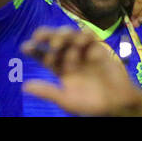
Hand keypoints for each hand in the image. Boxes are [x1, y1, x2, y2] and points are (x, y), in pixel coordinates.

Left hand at [21, 27, 141, 116]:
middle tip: (38, 36)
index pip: (44, 56)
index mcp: (60, 69)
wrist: (116, 104)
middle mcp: (70, 58)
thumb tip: (24, 86)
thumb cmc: (91, 104)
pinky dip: (83, 36)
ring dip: (63, 35)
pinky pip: (90, 37)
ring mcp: (84, 52)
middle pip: (56, 41)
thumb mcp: (66, 100)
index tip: (24, 47)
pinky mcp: (98, 49)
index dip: (35, 50)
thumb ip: (48, 92)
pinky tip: (79, 42)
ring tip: (57, 43)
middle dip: (46, 35)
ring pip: (71, 36)